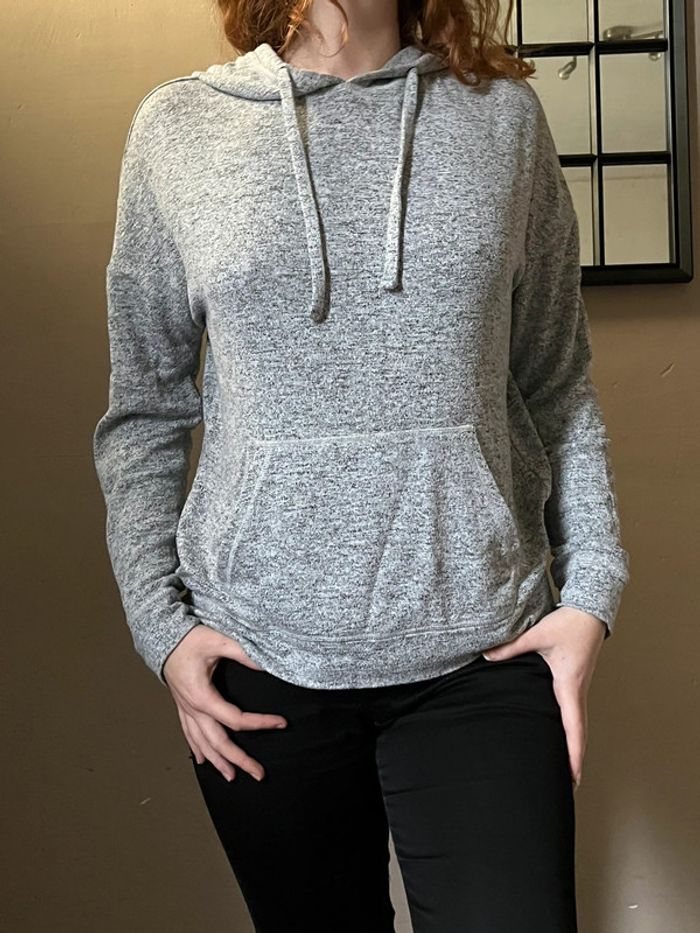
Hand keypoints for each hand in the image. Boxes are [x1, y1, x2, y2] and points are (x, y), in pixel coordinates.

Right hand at [162, 624, 287, 781]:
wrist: (162, 637)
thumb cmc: (189, 639)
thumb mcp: (219, 642)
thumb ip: (243, 654)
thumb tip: (266, 664)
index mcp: (202, 697)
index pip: (236, 719)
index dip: (260, 723)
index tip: (281, 723)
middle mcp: (193, 709)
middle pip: (218, 742)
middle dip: (239, 760)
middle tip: (259, 774)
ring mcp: (185, 709)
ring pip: (201, 743)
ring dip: (217, 762)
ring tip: (232, 777)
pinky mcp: (182, 706)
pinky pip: (189, 733)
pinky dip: (197, 749)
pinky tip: (201, 760)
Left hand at [481, 606, 606, 788]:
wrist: (589, 612)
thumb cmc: (568, 624)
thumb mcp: (538, 635)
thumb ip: (511, 647)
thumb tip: (487, 657)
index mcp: (569, 686)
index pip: (573, 727)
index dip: (573, 754)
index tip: (573, 777)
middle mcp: (576, 692)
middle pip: (578, 733)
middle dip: (574, 760)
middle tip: (570, 785)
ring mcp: (577, 689)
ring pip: (577, 724)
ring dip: (573, 746)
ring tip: (566, 769)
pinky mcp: (574, 683)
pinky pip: (573, 713)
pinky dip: (570, 730)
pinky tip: (559, 736)